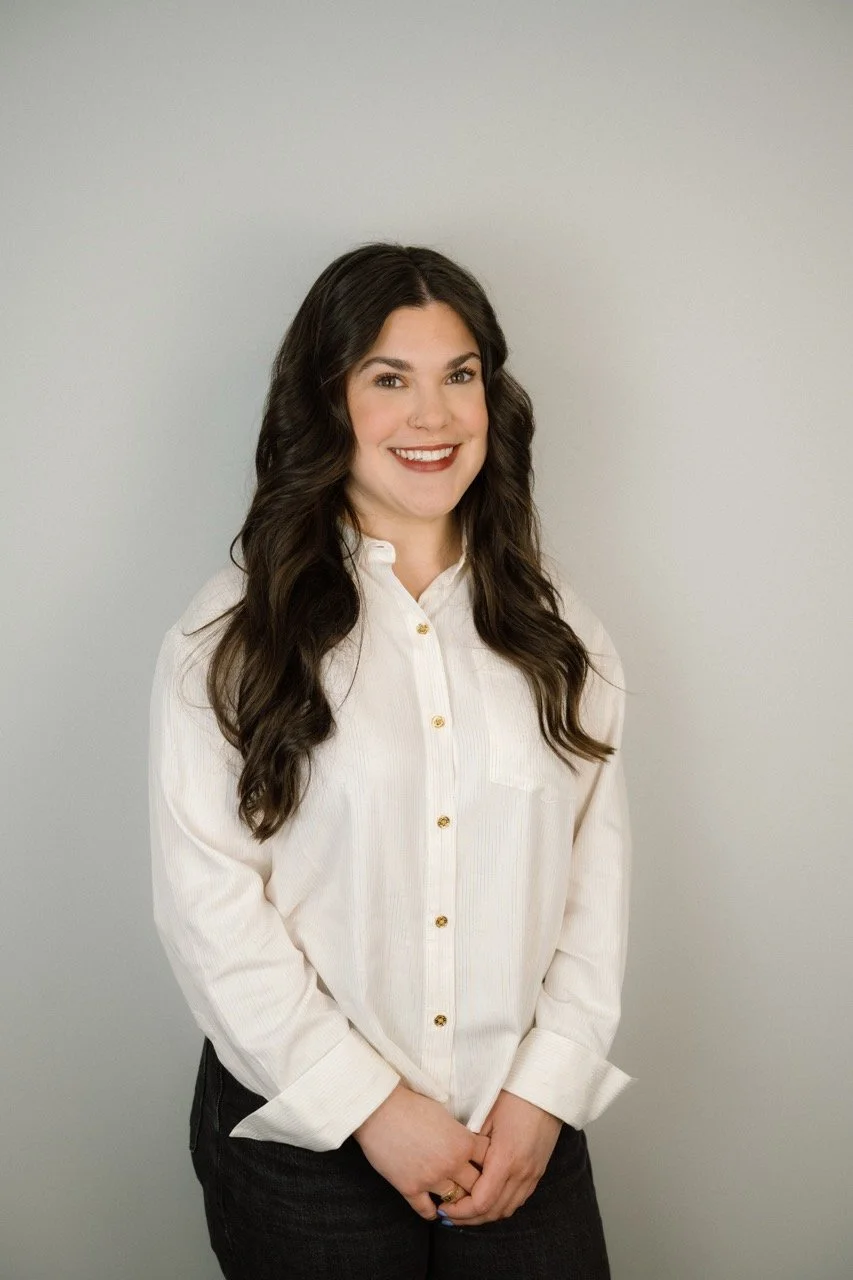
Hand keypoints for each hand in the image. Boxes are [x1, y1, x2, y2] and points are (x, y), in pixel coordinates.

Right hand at [352, 1083, 490, 1220]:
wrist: (378, 1108)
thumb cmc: (411, 1104)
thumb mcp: (444, 1114)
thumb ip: (459, 1133)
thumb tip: (467, 1143)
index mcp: (463, 1142)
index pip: (489, 1162)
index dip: (489, 1165)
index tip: (487, 1169)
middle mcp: (451, 1163)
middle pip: (476, 1186)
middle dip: (475, 1187)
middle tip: (473, 1189)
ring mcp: (430, 1178)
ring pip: (454, 1201)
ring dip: (455, 1201)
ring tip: (455, 1201)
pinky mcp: (409, 1188)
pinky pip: (427, 1210)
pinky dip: (432, 1212)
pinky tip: (434, 1210)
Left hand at [438, 1090, 561, 1226]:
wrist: (546, 1089)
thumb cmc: (513, 1097)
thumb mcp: (485, 1116)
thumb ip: (471, 1144)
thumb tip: (454, 1162)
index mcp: (506, 1159)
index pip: (482, 1201)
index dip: (461, 1210)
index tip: (444, 1207)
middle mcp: (521, 1172)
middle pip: (493, 1211)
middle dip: (469, 1218)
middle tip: (449, 1214)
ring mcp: (532, 1174)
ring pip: (507, 1209)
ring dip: (485, 1215)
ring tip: (465, 1211)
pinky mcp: (538, 1171)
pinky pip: (519, 1199)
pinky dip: (501, 1205)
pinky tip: (488, 1200)